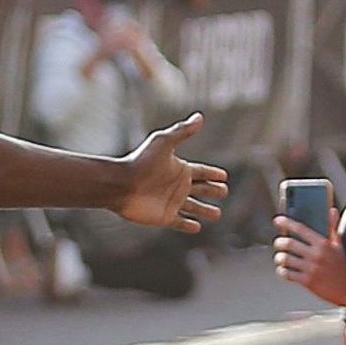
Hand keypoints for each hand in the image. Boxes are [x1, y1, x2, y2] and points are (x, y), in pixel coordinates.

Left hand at [115, 113, 227, 231]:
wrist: (121, 184)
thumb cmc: (141, 162)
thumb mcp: (163, 143)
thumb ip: (182, 131)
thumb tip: (200, 117)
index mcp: (179, 168)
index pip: (202, 172)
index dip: (213, 173)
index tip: (224, 176)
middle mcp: (177, 185)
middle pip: (200, 189)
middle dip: (213, 190)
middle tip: (224, 192)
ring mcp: (171, 202)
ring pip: (193, 207)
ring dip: (205, 210)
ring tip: (217, 215)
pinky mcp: (164, 217)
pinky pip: (179, 222)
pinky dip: (188, 225)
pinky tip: (197, 227)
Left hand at [274, 215, 345, 305]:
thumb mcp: (341, 246)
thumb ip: (333, 228)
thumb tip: (332, 211)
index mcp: (324, 244)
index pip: (301, 229)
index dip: (287, 223)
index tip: (278, 220)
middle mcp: (316, 255)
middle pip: (289, 243)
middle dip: (279, 242)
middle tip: (278, 243)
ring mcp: (311, 269)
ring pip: (285, 259)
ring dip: (279, 258)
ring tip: (280, 258)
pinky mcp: (308, 282)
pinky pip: (288, 274)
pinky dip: (282, 272)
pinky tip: (284, 270)